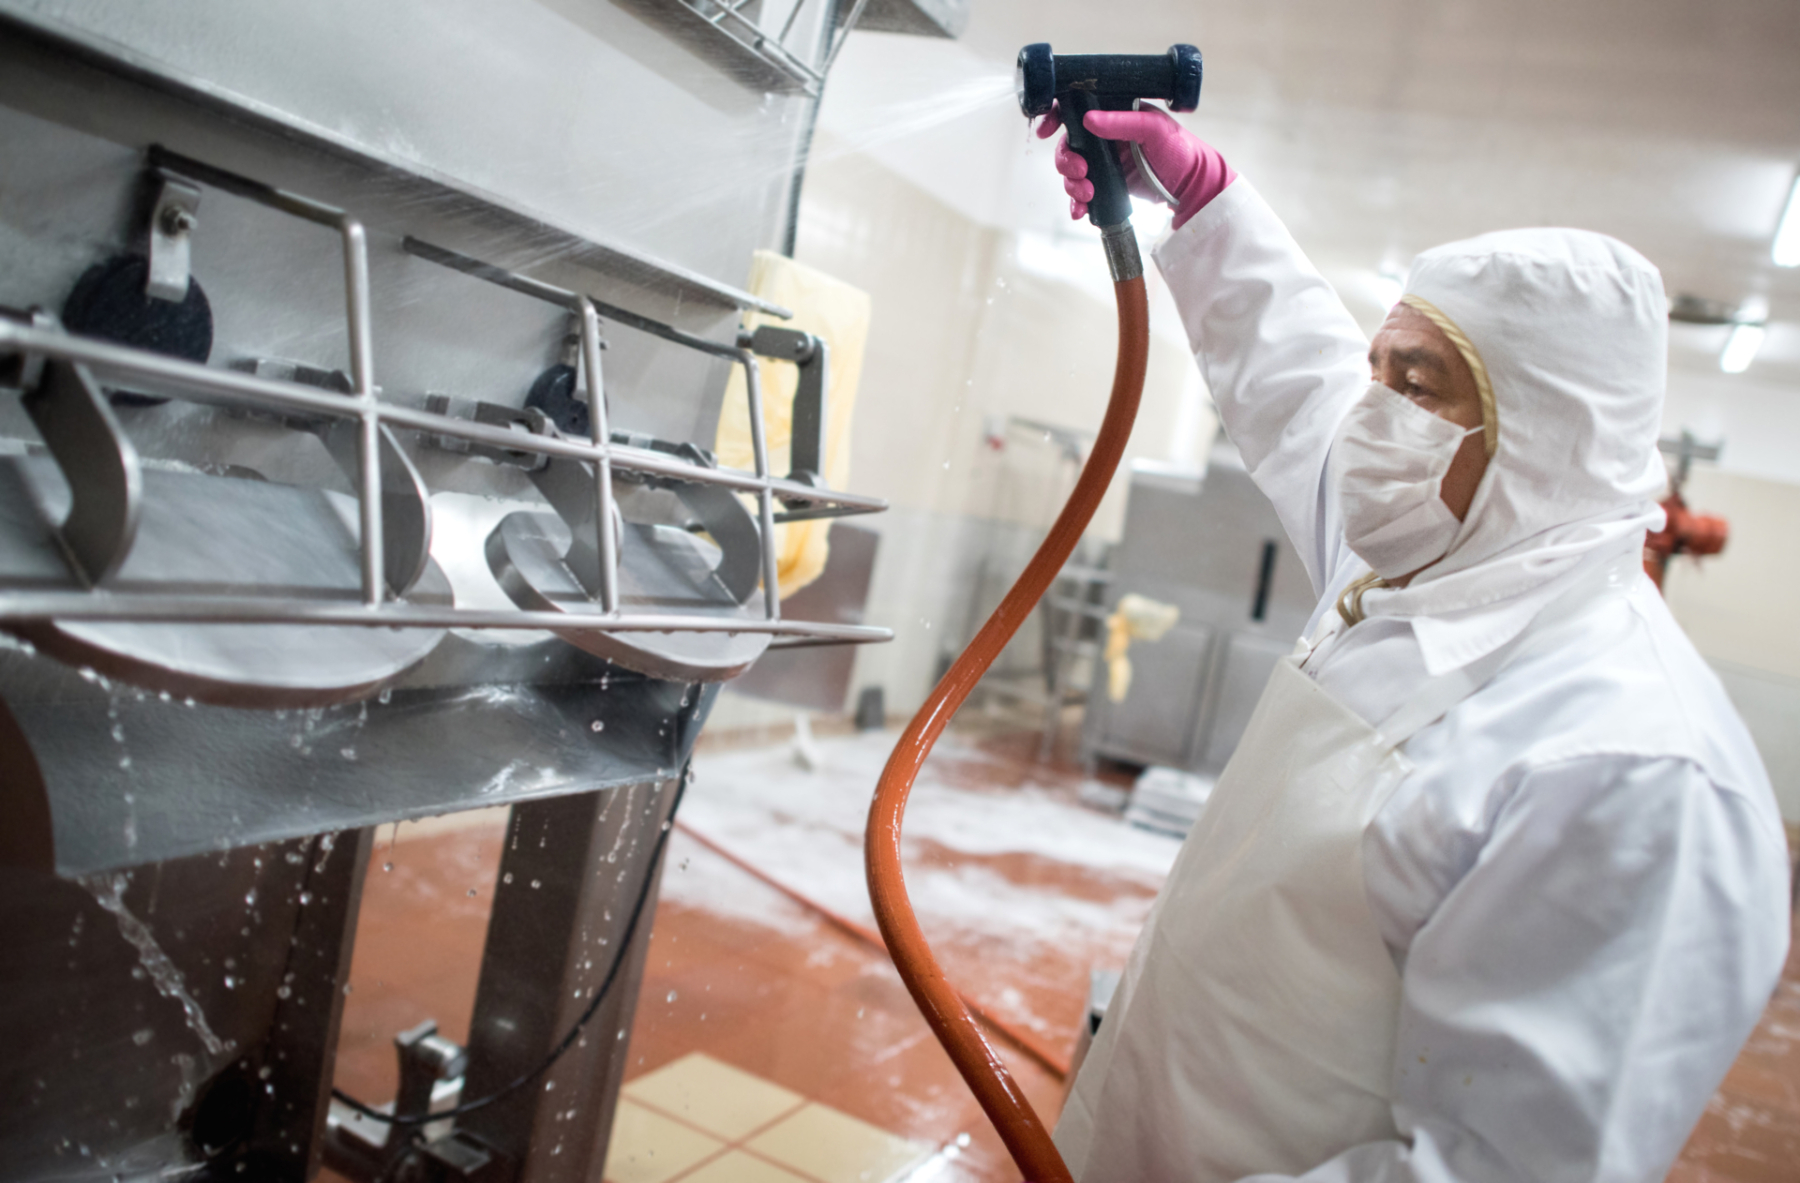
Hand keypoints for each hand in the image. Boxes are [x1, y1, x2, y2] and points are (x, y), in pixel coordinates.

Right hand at [1036, 102, 1234, 228]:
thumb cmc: (1180, 150)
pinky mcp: (1108, 184)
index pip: (1078, 107)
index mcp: (1115, 112)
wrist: (1193, 187)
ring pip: (1072, 170)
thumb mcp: (1154, 129)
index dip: (1057, 115)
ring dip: (1072, 184)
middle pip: (1069, 144)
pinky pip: (1083, 192)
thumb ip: (1121, 122)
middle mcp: (1106, 135)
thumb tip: (1089, 119)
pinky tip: (1081, 210)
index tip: (1048, 131)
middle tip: (1081, 173)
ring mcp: (1106, 160)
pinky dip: (1077, 202)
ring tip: (1087, 195)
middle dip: (1066, 161)